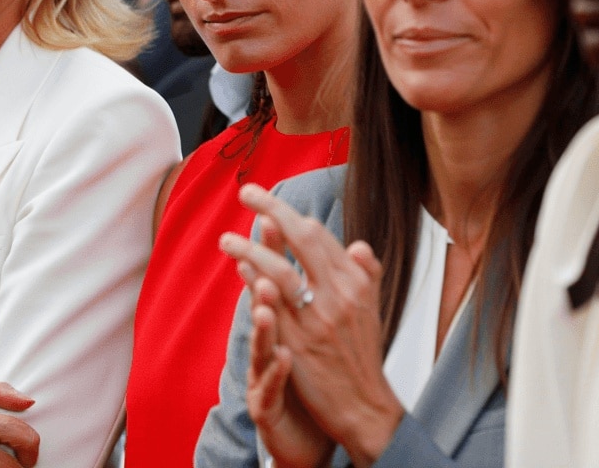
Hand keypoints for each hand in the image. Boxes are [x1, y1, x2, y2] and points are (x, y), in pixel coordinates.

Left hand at [222, 184, 404, 467]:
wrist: (364, 405)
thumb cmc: (363, 354)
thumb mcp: (372, 308)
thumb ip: (365, 273)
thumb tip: (356, 243)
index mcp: (356, 281)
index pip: (318, 234)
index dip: (288, 211)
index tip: (263, 196)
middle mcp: (339, 294)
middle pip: (301, 239)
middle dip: (270, 209)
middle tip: (245, 192)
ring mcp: (317, 318)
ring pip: (280, 269)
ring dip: (250, 247)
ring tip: (226, 238)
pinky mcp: (298, 342)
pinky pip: (270, 305)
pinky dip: (252, 282)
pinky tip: (239, 269)